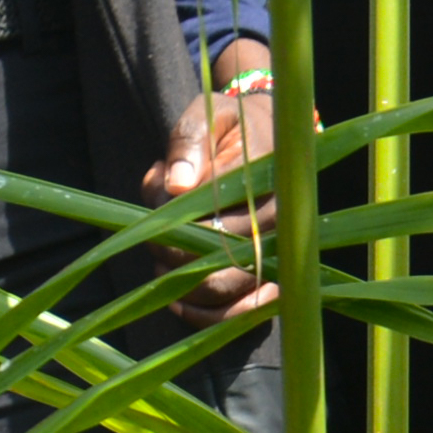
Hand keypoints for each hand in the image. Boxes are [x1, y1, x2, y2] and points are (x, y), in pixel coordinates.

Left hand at [151, 58, 282, 323]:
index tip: (155, 215)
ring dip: (184, 288)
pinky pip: (242, 312)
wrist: (263, 136)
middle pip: (219, 261)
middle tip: (153, 240)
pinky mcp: (272, 276)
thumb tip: (176, 185)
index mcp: (267, 181)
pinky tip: (178, 304)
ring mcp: (279, 252)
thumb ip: (189, 143)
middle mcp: (280, 222)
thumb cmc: (227, 126)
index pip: (215, 219)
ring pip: (227, 292)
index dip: (174, 227)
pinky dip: (207, 316)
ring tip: (161, 266)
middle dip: (173, 256)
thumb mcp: (206, 116)